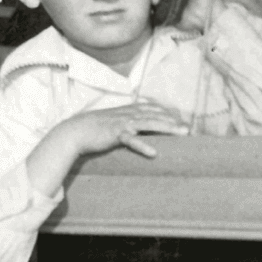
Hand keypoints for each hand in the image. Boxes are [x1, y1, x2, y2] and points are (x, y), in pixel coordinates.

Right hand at [50, 102, 188, 160]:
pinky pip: (131, 140)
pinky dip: (142, 146)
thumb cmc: (94, 128)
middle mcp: (128, 114)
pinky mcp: (114, 134)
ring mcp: (122, 123)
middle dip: (173, 121)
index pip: (153, 108)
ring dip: (166, 128)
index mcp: (128, 110)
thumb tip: (140, 130)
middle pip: (155, 115)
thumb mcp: (113, 121)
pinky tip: (154, 153)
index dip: (167, 113)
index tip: (181, 119)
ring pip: (148, 124)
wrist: (73, 131)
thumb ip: (127, 122)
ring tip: (181, 133)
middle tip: (188, 129)